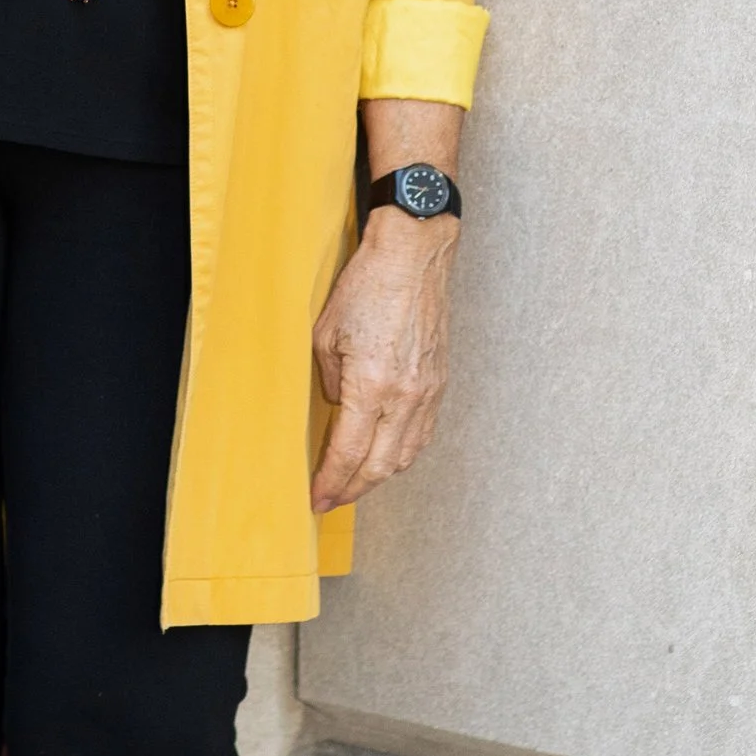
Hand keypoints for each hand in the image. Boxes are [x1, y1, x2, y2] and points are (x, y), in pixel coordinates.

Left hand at [310, 209, 455, 512]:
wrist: (413, 256)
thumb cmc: (366, 286)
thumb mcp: (325, 335)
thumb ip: (331, 381)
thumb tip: (341, 408)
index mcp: (372, 384)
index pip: (349, 452)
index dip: (331, 481)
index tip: (316, 498)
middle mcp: (405, 395)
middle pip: (380, 465)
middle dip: (353, 489)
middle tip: (331, 499)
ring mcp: (428, 391)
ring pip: (406, 454)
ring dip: (378, 475)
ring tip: (355, 483)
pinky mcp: (440, 382)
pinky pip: (422, 433)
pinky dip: (403, 453)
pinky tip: (387, 455)